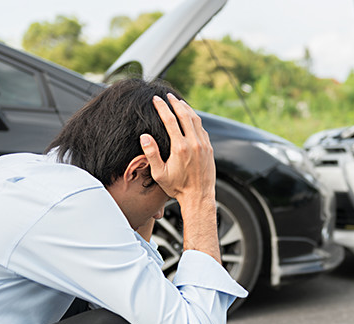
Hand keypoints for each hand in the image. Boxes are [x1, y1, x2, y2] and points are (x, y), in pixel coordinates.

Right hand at [140, 93, 219, 262]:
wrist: (199, 197)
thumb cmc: (177, 188)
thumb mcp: (159, 173)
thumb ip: (151, 154)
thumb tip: (144, 137)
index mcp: (180, 148)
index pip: (170, 120)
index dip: (162, 107)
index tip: (156, 99)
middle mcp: (194, 143)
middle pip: (184, 115)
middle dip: (175, 103)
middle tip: (167, 96)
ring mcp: (204, 145)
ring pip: (196, 120)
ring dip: (187, 108)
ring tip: (179, 102)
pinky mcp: (209, 148)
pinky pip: (202, 129)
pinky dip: (195, 119)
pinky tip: (191, 118)